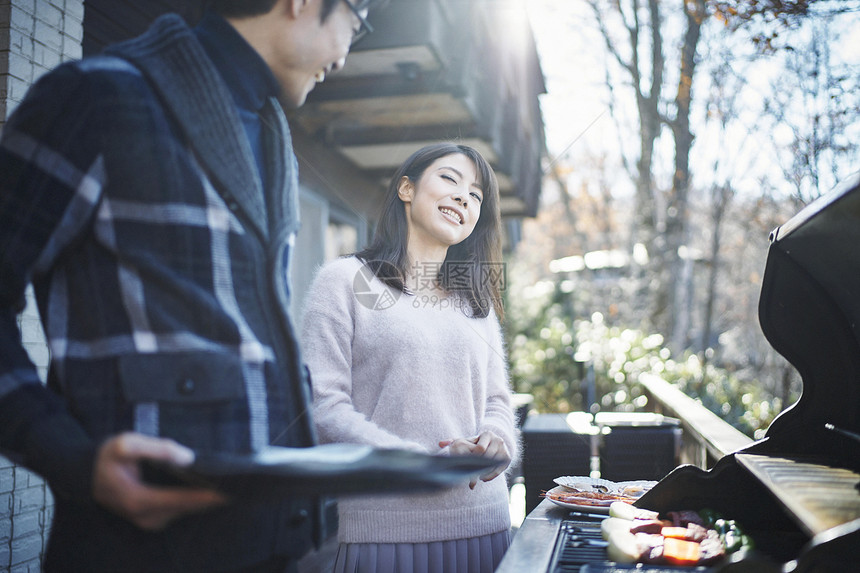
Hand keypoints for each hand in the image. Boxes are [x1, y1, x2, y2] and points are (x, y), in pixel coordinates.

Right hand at [92, 432, 225, 530]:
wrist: (88, 473)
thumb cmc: (108, 457)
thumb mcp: (127, 444)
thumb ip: (156, 448)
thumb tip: (188, 457)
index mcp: (139, 500)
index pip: (181, 499)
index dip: (206, 495)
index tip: (228, 489)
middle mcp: (145, 516)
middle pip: (188, 508)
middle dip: (212, 497)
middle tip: (238, 483)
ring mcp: (149, 520)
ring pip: (186, 511)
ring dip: (206, 499)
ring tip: (228, 483)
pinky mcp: (153, 518)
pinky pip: (180, 510)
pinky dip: (195, 500)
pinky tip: (209, 488)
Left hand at [439, 431, 510, 488]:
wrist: (495, 442)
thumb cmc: (477, 443)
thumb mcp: (468, 441)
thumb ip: (454, 441)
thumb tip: (440, 443)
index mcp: (487, 434)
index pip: (480, 449)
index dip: (473, 458)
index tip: (467, 463)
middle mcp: (497, 440)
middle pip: (487, 458)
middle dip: (478, 467)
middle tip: (469, 475)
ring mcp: (504, 449)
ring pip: (493, 464)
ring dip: (484, 472)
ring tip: (476, 477)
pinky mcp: (507, 458)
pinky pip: (499, 470)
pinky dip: (491, 475)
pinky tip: (483, 478)